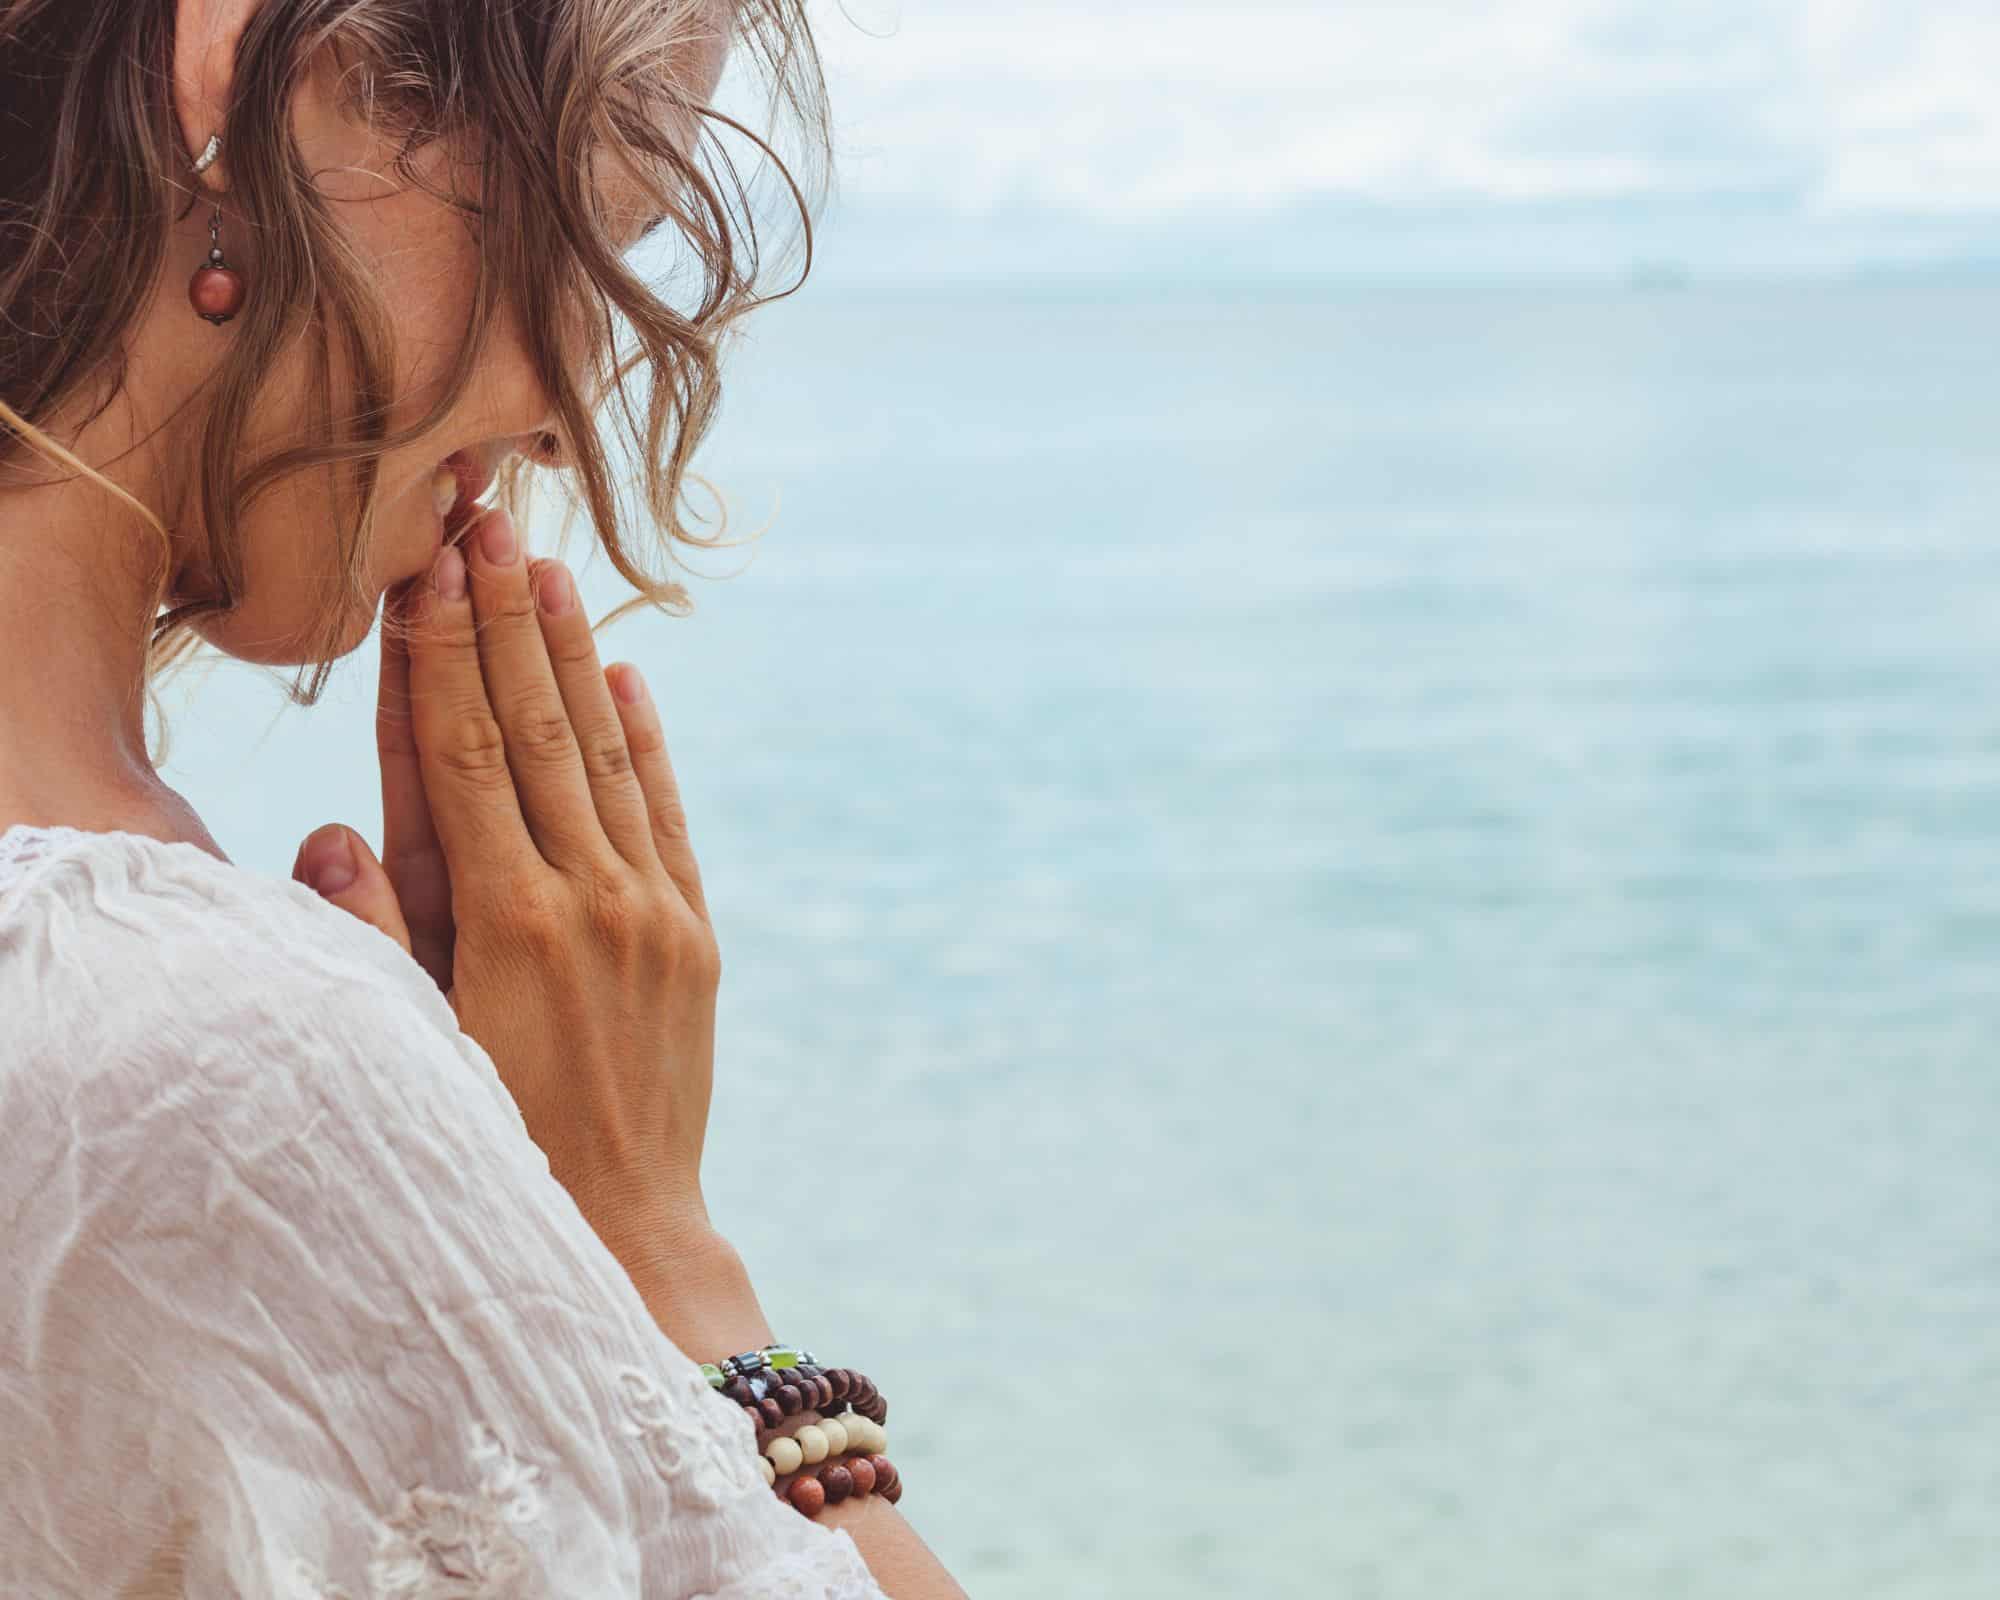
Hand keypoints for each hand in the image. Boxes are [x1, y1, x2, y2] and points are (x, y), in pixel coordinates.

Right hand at [293, 507, 721, 1244]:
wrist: (626, 1226)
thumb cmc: (497, 1141)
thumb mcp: (419, 1045)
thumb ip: (374, 937)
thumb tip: (331, 830)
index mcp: (510, 919)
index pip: (467, 753)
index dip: (446, 653)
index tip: (432, 567)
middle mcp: (592, 898)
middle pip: (539, 730)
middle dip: (508, 621)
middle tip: (488, 525)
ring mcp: (655, 911)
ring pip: (607, 757)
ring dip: (575, 657)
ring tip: (551, 570)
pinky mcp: (695, 935)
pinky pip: (667, 815)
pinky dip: (647, 743)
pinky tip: (626, 677)